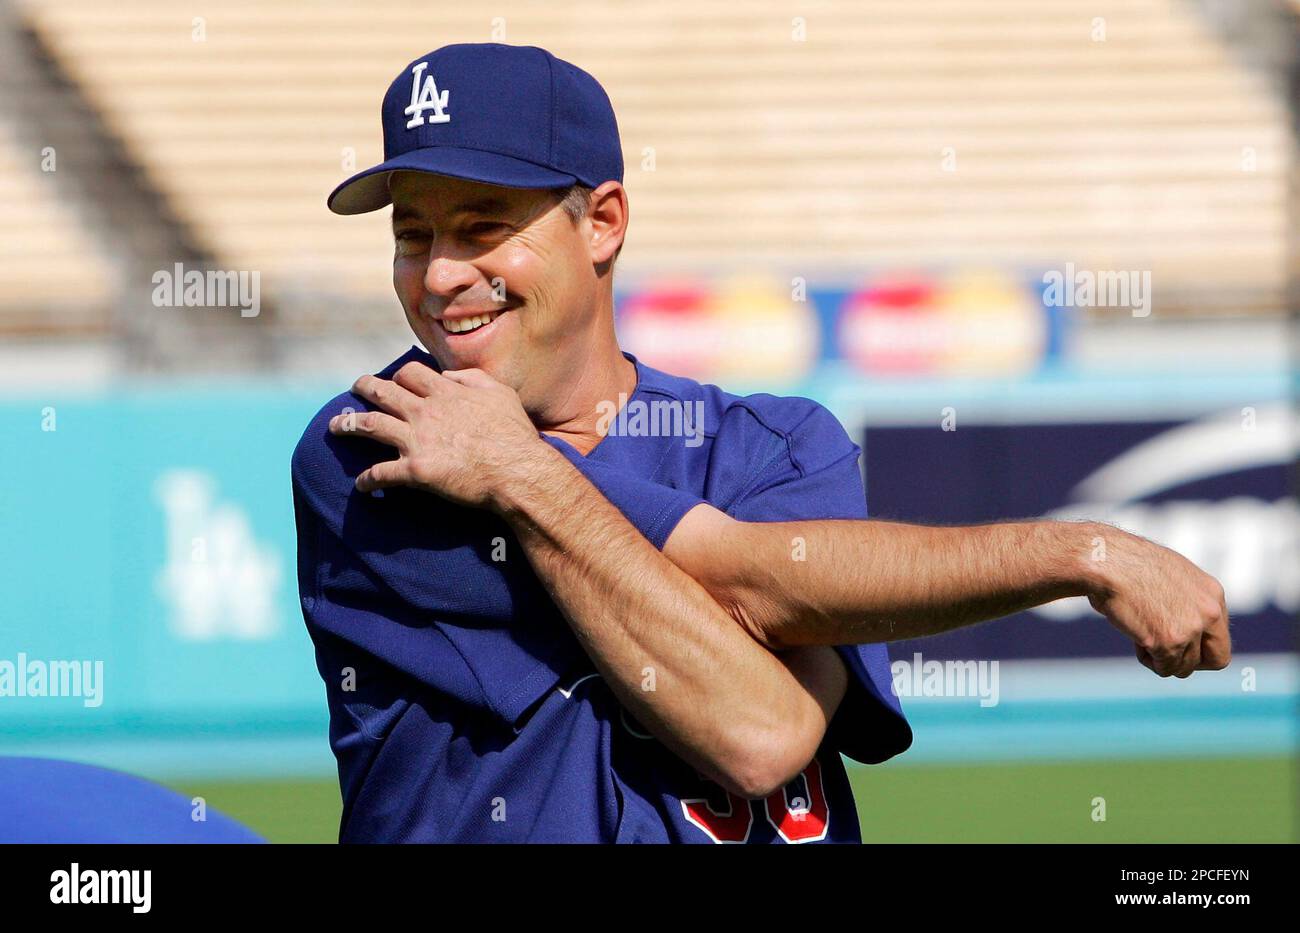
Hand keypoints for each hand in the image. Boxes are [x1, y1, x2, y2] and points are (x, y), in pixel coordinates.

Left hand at [329, 362, 546, 509]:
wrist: (516, 471)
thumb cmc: (513, 434)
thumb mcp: (500, 393)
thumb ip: (473, 378)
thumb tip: (450, 376)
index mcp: (445, 393)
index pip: (410, 374)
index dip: (401, 376)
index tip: (398, 381)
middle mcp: (424, 412)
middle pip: (382, 393)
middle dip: (364, 387)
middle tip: (355, 387)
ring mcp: (417, 441)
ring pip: (370, 426)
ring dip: (347, 424)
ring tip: (335, 425)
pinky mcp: (415, 471)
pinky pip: (381, 473)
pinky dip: (367, 479)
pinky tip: (360, 485)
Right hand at [1082, 525, 1230, 677]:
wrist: (1107, 561)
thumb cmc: (1127, 564)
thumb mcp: (1171, 576)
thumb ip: (1188, 601)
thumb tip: (1182, 622)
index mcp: (1212, 594)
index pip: (1220, 637)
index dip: (1199, 646)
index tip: (1178, 641)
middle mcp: (1209, 612)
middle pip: (1217, 660)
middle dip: (1192, 662)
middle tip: (1167, 653)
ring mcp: (1191, 628)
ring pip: (1185, 667)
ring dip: (1162, 658)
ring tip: (1140, 634)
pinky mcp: (1169, 642)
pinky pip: (1164, 668)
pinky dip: (1147, 659)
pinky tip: (1135, 637)